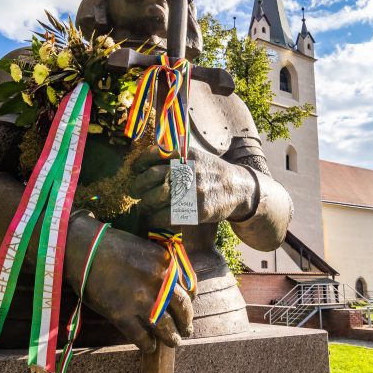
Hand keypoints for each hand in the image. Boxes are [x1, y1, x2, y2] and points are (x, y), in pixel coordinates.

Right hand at [70, 223, 193, 352]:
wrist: (83, 248)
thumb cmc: (112, 245)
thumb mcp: (145, 249)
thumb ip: (161, 267)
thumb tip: (172, 285)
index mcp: (166, 263)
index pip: (188, 288)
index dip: (189, 301)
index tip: (188, 307)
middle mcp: (159, 283)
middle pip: (182, 308)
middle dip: (186, 322)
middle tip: (186, 330)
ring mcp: (141, 300)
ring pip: (165, 327)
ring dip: (171, 338)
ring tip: (174, 342)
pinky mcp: (122, 315)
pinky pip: (141, 336)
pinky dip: (147, 344)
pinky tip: (149, 346)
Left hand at [129, 145, 254, 228]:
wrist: (239, 189)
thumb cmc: (212, 172)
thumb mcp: (197, 156)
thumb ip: (175, 155)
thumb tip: (147, 159)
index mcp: (186, 155)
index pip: (155, 154)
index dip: (140, 162)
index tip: (135, 169)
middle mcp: (188, 170)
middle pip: (152, 177)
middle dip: (137, 185)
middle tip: (134, 191)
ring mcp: (192, 191)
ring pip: (156, 197)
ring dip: (144, 204)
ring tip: (143, 206)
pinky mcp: (196, 210)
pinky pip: (166, 215)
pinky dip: (154, 218)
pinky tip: (153, 218)